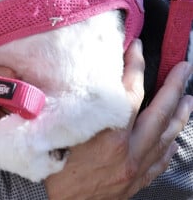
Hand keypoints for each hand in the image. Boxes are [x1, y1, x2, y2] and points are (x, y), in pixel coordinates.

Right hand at [45, 41, 192, 199]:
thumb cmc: (52, 172)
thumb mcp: (54, 132)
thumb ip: (66, 105)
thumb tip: (55, 73)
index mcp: (110, 137)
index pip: (130, 93)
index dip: (135, 67)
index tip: (138, 47)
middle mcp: (128, 152)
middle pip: (159, 114)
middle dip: (173, 88)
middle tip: (184, 68)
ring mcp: (135, 169)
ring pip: (165, 138)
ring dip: (178, 116)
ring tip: (188, 99)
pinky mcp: (135, 184)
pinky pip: (160, 162)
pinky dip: (169, 147)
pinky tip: (174, 138)